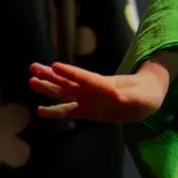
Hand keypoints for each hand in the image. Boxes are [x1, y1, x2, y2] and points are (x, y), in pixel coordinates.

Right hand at [30, 57, 170, 123]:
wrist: (146, 97)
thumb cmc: (147, 95)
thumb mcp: (143, 98)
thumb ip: (130, 98)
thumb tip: (118, 96)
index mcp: (106, 86)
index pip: (86, 79)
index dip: (72, 73)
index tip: (55, 66)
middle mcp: (93, 91)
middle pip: (69, 82)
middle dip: (51, 76)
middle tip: (33, 68)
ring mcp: (88, 100)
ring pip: (64, 93)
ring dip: (48, 87)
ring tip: (31, 80)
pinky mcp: (88, 110)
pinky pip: (68, 111)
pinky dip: (55, 111)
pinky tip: (40, 110)